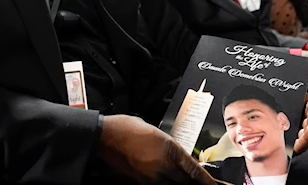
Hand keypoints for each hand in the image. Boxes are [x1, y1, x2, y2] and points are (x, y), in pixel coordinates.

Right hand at [98, 115, 215, 184]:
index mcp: (168, 150)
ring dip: (179, 183)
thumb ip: (166, 145)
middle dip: (195, 184)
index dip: (207, 181)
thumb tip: (174, 155)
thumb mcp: (152, 130)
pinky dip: (163, 183)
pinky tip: (164, 180)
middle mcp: (162, 167)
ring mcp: (149, 178)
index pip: (194, 170)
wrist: (100, 138)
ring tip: (181, 180)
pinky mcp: (137, 184)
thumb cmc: (123, 128)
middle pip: (186, 183)